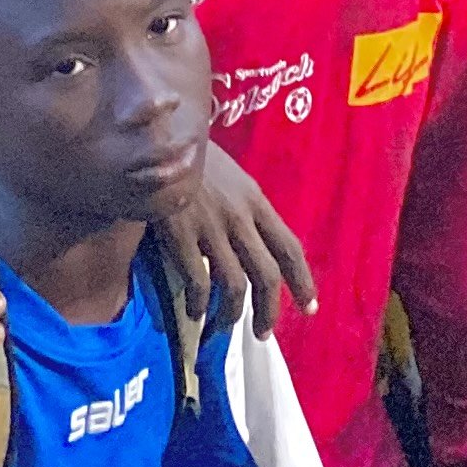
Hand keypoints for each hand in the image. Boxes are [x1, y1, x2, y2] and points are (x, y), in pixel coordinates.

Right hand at [152, 139, 313, 340]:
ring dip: (231, 315)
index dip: (303, 281)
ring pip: (235, 285)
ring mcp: (211, 226)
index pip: (289, 248)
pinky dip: (199, 304)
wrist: (158, 134)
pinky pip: (198, 281)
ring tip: (221, 328)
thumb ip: (244, 209)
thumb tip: (255, 246)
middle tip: (262, 332)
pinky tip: (194, 312)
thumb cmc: (194, 156)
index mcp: (255, 201)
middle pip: (267, 275)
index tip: (309, 307)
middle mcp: (240, 216)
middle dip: (268, 310)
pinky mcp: (181, 233)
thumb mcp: (230, 178)